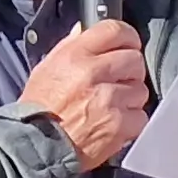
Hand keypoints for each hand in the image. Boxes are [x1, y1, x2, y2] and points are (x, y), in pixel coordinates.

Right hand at [21, 19, 149, 171]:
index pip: (115, 30)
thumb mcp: (47, 68)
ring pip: (141, 89)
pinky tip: (115, 124)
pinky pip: (141, 116)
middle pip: (134, 59)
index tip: (128, 44)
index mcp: (75, 56)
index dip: (127, 36)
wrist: (36, 147)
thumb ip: (70, 46)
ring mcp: (109, 100)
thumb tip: (86, 30)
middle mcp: (93, 73)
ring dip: (131, 98)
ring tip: (112, 106)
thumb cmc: (39, 109)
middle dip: (129, 70)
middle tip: (118, 81)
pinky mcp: (119, 125)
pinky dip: (131, 122)